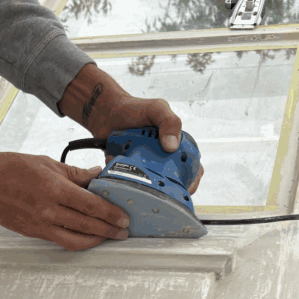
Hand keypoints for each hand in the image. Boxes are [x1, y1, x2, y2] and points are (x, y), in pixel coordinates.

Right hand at [0, 149, 130, 250]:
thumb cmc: (11, 168)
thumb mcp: (47, 164)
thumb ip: (74, 173)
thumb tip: (96, 176)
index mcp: (54, 189)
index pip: (91, 205)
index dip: (110, 213)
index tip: (123, 217)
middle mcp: (48, 210)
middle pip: (87, 226)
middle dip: (108, 230)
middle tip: (123, 231)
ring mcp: (40, 225)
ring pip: (74, 240)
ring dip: (94, 241)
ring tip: (107, 237)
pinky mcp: (33, 233)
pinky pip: (60, 240)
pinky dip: (76, 240)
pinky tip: (86, 236)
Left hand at [59, 64, 203, 195]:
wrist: (106, 114)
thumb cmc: (134, 109)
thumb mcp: (156, 109)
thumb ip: (168, 121)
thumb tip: (172, 146)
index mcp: (177, 146)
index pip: (192, 168)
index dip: (190, 181)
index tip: (183, 188)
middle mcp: (164, 159)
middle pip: (174, 183)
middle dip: (167, 189)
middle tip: (157, 189)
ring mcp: (148, 167)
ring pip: (154, 188)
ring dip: (147, 187)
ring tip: (139, 182)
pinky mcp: (132, 173)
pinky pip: (134, 185)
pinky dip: (129, 183)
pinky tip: (124, 177)